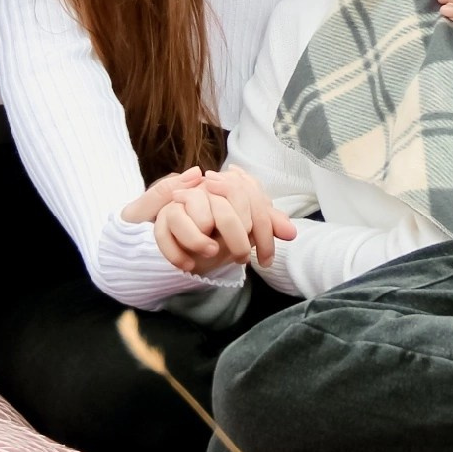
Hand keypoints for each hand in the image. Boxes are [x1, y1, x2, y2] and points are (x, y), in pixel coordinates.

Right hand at [121, 166, 292, 272]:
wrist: (182, 234)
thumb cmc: (220, 230)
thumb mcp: (245, 226)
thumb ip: (267, 225)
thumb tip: (291, 233)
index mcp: (228, 186)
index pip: (250, 199)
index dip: (263, 229)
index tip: (266, 259)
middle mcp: (205, 189)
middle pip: (226, 207)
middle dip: (237, 237)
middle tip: (242, 259)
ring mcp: (181, 202)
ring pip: (196, 217)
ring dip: (203, 240)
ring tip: (213, 255)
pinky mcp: (160, 219)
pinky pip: (167, 233)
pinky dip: (177, 252)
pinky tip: (188, 265)